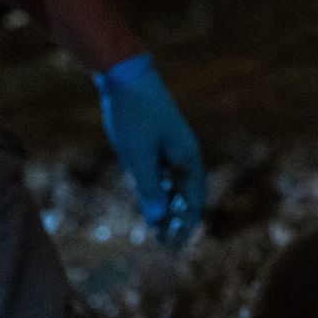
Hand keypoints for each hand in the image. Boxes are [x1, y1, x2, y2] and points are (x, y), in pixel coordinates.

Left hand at [95, 54, 205, 246]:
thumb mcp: (139, 157)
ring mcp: (172, 146)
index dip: (185, 224)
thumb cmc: (134, 114)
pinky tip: (149, 199)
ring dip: (167, 205)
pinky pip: (163, 172)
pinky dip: (159, 189)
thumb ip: (150, 189)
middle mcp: (185, 154)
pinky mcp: (158, 139)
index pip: (193, 201)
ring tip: (156, 225)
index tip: (173, 244)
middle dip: (177, 219)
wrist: (124, 73)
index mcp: (188, 159)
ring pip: (174, 184)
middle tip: (165, 241)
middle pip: (186, 195)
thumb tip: (157, 219)